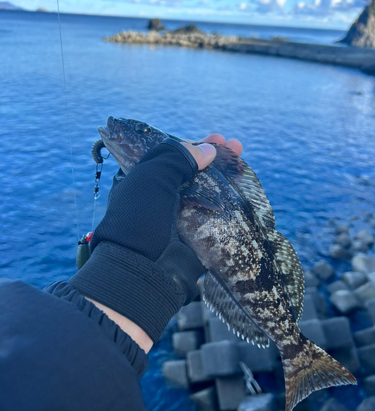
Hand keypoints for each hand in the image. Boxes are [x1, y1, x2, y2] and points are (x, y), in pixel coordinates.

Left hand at [70, 133, 242, 352]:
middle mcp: (162, 195)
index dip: (196, 144)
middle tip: (236, 146)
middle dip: (216, 157)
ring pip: (206, 191)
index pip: (174, 155)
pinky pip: (214, 214)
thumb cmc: (139, 220)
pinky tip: (243, 191)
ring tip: (243, 163)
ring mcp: (180, 215)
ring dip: (225, 177)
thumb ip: (177, 158)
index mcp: (146, 180)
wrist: (140, 271)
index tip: (217, 139)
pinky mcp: (195, 234)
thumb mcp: (151, 178)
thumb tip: (206, 150)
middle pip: (193, 170)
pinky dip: (228, 202)